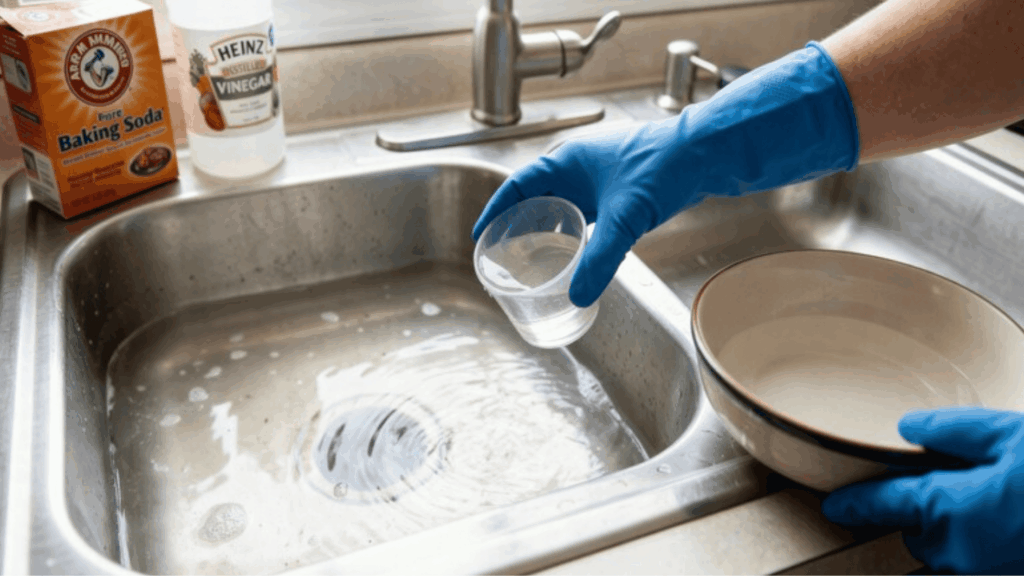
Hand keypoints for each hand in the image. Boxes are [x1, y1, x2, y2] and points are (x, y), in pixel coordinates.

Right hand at [472, 42, 858, 306]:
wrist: (707, 151)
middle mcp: (578, 163)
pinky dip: (573, 225)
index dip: (495, 210)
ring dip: (546, 225)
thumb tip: (578, 295)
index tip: (481, 234)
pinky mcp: (619, 183)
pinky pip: (583, 206)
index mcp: (566, 160)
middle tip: (504, 252)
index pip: (517, 186)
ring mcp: (599, 172)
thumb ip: (600, 260)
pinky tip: (577, 246)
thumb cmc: (664, 168)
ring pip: (561, 201)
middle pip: (535, 195)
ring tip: (533, 254)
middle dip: (517, 223)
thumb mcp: (625, 220)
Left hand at [822, 407, 1023, 573]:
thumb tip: (910, 427)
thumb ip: (954, 431)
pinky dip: (963, 554)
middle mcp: (957, 550)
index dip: (854, 503)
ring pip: (941, 553)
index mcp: (948, 508)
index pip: (880, 503)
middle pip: (914, 530)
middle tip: (955, 485)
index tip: (834, 507)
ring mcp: (981, 573)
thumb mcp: (1009, 436)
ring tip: (984, 506)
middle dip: (923, 510)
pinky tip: (988, 529)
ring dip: (946, 534)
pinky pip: (964, 568)